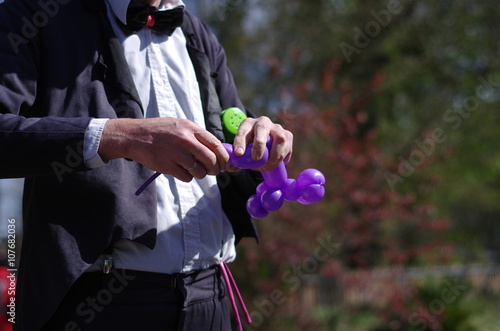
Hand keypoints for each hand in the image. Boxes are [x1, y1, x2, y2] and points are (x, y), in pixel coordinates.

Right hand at [98, 118, 229, 181]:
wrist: (134, 136)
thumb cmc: (160, 131)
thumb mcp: (180, 126)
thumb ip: (197, 136)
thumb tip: (218, 151)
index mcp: (190, 128)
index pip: (215, 144)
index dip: (224, 156)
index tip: (226, 163)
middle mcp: (185, 139)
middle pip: (211, 160)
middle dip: (215, 169)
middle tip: (213, 171)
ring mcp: (176, 153)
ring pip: (200, 171)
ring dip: (200, 174)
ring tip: (194, 170)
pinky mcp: (168, 166)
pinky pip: (187, 177)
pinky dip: (187, 177)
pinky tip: (180, 170)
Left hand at [231, 116, 292, 171]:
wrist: (264, 139)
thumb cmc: (250, 145)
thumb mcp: (241, 147)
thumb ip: (238, 155)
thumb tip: (235, 164)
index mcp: (248, 123)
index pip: (243, 131)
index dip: (240, 142)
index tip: (239, 153)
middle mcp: (263, 122)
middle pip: (262, 128)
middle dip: (259, 145)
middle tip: (256, 158)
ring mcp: (277, 128)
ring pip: (279, 140)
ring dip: (273, 157)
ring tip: (264, 167)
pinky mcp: (288, 135)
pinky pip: (287, 148)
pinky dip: (281, 159)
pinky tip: (273, 164)